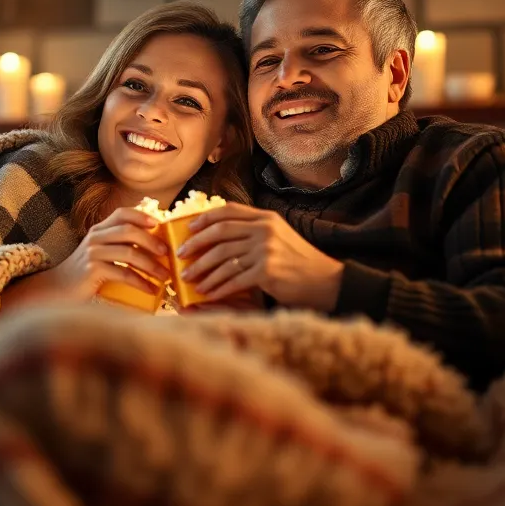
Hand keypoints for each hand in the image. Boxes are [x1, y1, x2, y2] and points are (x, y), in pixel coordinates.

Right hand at [7, 207, 170, 306]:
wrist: (58, 289)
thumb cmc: (85, 273)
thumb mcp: (100, 253)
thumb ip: (119, 245)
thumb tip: (154, 246)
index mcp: (99, 229)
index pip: (122, 213)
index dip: (141, 215)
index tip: (158, 223)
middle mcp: (95, 237)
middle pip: (129, 231)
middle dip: (152, 241)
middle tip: (167, 253)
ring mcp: (93, 253)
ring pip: (129, 253)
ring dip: (151, 265)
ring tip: (165, 276)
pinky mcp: (93, 271)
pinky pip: (123, 274)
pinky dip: (141, 282)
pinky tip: (151, 290)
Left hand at [176, 204, 343, 310]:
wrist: (324, 281)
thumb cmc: (298, 262)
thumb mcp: (279, 236)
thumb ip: (254, 231)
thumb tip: (217, 236)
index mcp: (266, 218)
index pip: (228, 211)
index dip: (204, 218)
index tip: (188, 228)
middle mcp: (265, 230)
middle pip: (220, 233)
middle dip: (195, 245)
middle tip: (180, 256)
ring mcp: (266, 250)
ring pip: (223, 258)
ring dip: (202, 271)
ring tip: (189, 280)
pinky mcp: (267, 272)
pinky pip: (233, 280)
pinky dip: (217, 288)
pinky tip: (207, 294)